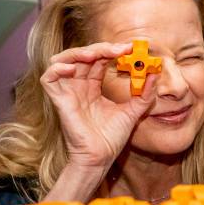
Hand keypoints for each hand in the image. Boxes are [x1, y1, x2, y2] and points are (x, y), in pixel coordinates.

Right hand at [40, 42, 157, 168]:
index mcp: (93, 86)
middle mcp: (79, 85)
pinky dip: (58, 68)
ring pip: (64, 60)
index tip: (132, 47)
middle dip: (102, 48)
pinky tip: (73, 68)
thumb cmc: (112, 137)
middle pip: (84, 55)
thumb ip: (144, 94)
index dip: (113, 50)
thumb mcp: (133, 111)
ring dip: (80, 53)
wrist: (101, 157)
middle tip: (121, 49)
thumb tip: (155, 73)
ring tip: (98, 54)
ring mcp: (68, 92)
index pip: (100, 59)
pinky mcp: (58, 100)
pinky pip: (49, 78)